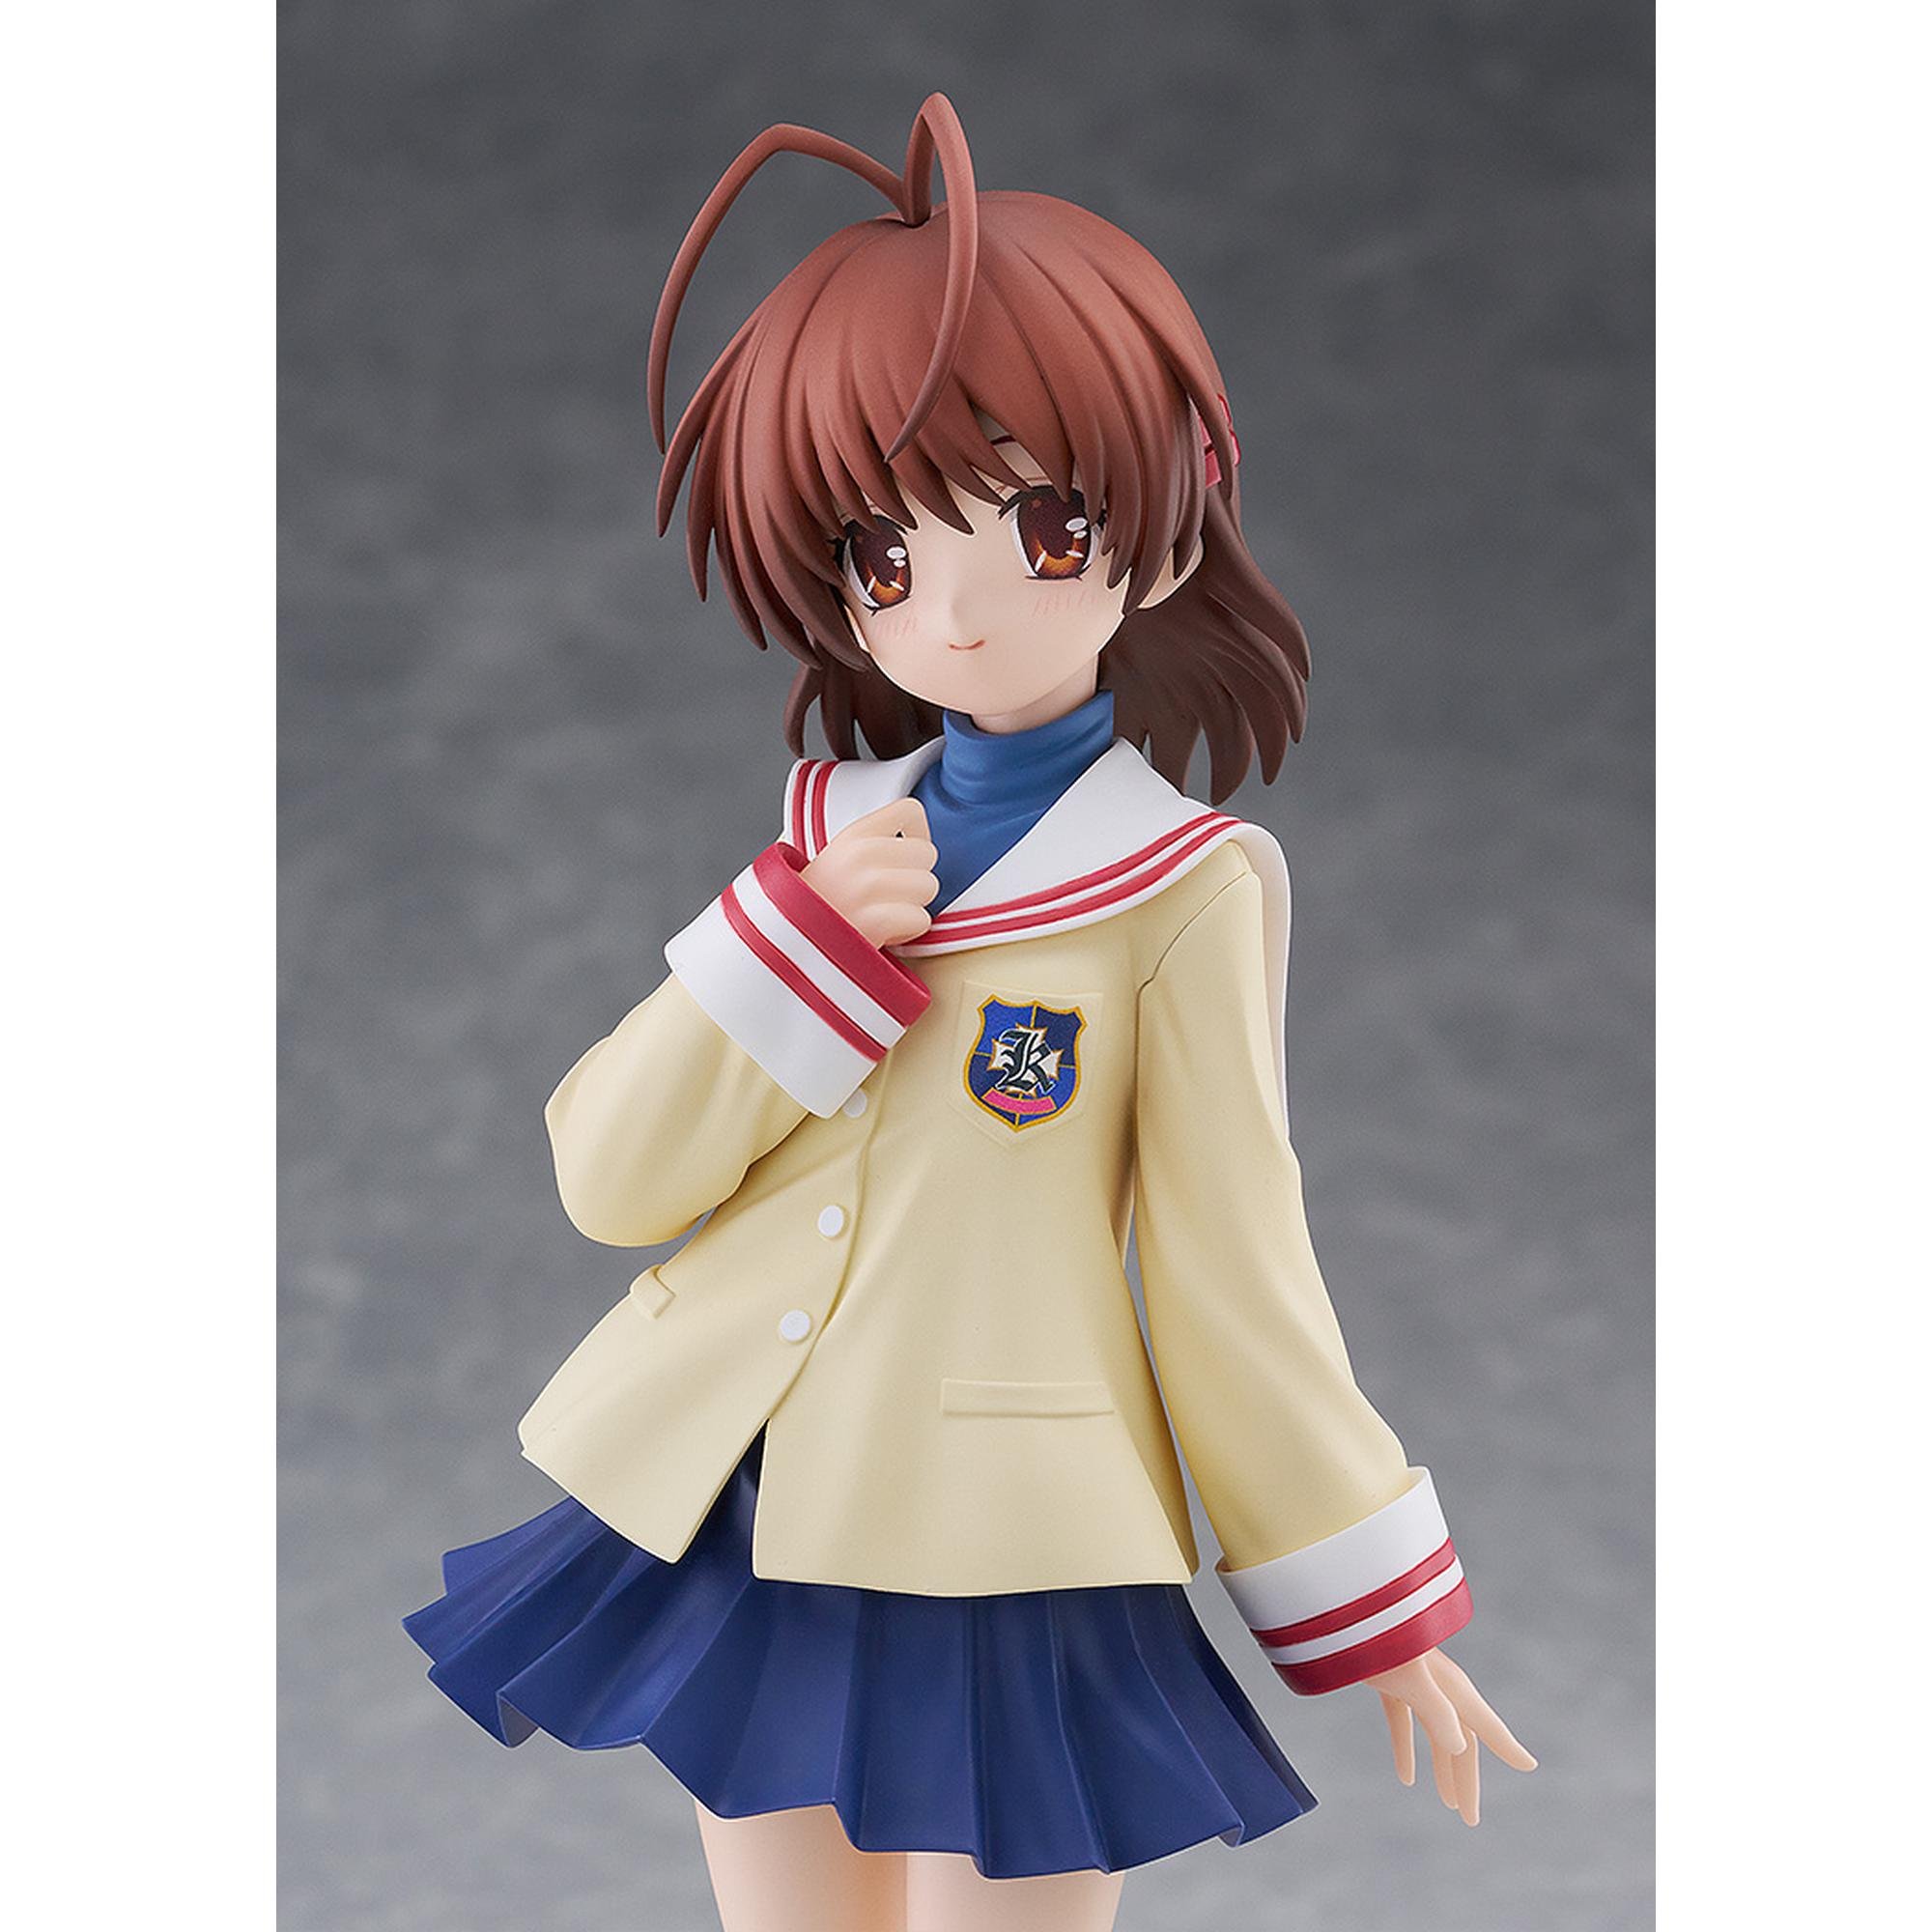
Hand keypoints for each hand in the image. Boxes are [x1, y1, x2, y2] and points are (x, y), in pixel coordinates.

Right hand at [799, 798, 940, 948]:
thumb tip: (915, 845)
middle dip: (915, 878)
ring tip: (882, 914)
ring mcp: (868, 887)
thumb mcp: (834, 858)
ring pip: (929, 887)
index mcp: (852, 834)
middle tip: (889, 895)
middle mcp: (861, 855)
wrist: (788, 942)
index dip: (918, 834)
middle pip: (927, 854)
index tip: (905, 855)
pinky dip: (907, 933)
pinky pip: (921, 919)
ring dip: (912, 906)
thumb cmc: (814, 906)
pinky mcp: (875, 921)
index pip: (910, 810)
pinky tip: (882, 933)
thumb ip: (872, 845)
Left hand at [1366, 1647, 1535, 1826]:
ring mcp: (1414, 1682)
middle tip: (1469, 1819)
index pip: (1484, 1724)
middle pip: (1459, 1739)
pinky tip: (1406, 1777)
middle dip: (1465, 1779)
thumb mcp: (1408, 1677)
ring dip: (1441, 1766)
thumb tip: (1460, 1747)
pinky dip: (1406, 1747)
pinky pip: (1404, 1721)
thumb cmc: (1378, 1640)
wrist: (1341, 1612)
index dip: (1506, 1746)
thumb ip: (1435, 1711)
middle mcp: (1438, 1684)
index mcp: (1450, 1685)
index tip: (1529, 1766)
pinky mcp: (1389, 1680)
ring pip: (1435, 1733)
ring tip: (1448, 1804)